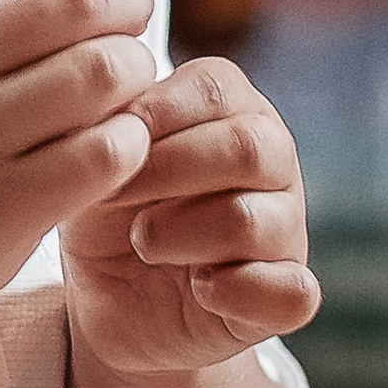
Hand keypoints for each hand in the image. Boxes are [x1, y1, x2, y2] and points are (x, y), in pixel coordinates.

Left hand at [60, 56, 317, 376]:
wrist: (108, 301)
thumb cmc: (106, 213)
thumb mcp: (94, 161)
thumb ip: (109, 124)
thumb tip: (113, 109)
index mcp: (232, 109)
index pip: (216, 86)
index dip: (155, 114)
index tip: (104, 143)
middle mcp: (274, 161)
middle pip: (249, 148)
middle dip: (168, 171)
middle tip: (112, 196)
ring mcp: (287, 230)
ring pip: (255, 221)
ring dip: (182, 233)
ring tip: (142, 242)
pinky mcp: (287, 296)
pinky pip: (292, 293)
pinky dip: (237, 292)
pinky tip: (199, 289)